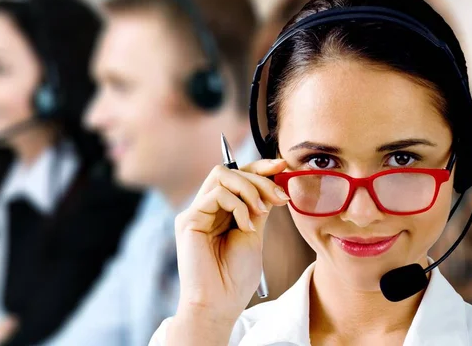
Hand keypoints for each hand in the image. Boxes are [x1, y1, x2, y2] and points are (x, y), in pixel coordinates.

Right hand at [174, 159, 289, 323]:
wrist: (220, 304)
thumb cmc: (235, 275)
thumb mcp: (255, 232)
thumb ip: (258, 206)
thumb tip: (273, 181)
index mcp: (220, 210)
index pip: (237, 176)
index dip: (259, 167)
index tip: (283, 165)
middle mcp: (205, 207)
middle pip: (230, 170)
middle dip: (259, 177)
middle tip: (280, 196)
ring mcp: (195, 212)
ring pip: (222, 175)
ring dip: (250, 189)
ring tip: (262, 212)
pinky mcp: (188, 219)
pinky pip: (216, 194)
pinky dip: (238, 206)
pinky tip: (245, 227)